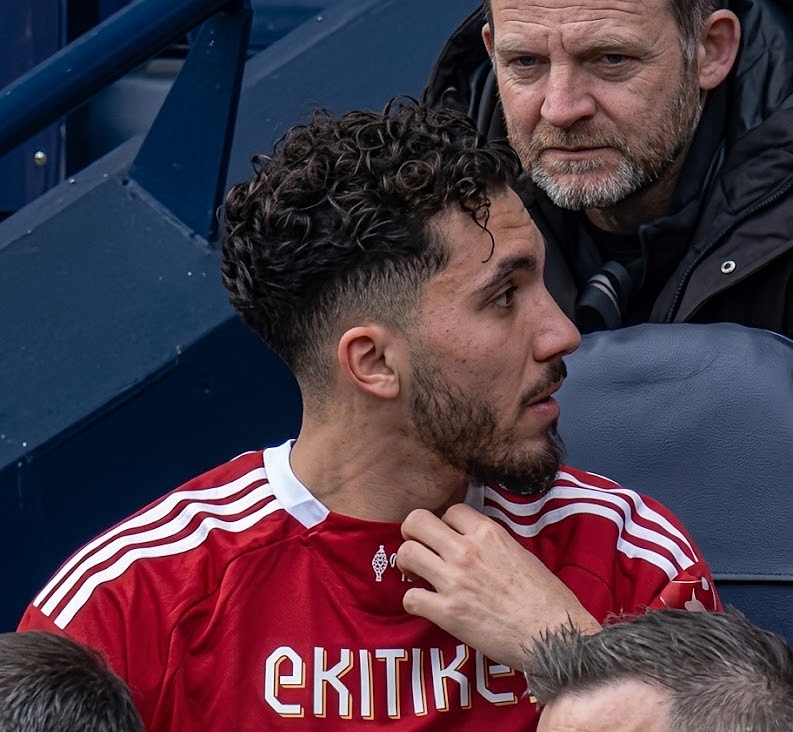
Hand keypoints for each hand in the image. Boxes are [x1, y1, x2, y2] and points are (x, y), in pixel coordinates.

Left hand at [397, 503, 600, 669]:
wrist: (553, 635)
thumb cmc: (546, 598)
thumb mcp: (520, 553)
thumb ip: (491, 543)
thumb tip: (474, 543)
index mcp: (488, 533)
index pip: (450, 510)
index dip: (446, 523)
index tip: (448, 537)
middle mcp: (466, 551)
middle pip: (416, 521)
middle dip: (412, 533)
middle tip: (419, 547)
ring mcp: (454, 581)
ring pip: (406, 554)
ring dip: (406, 564)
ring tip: (416, 574)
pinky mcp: (448, 612)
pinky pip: (410, 597)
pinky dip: (413, 601)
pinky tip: (425, 604)